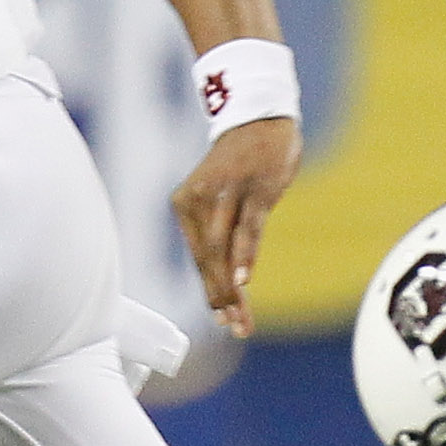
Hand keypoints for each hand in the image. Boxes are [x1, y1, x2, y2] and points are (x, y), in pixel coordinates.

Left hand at [172, 114, 298, 339]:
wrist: (259, 116)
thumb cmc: (241, 164)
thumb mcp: (222, 197)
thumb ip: (220, 233)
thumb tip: (225, 280)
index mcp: (185, 205)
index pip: (199, 259)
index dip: (211, 292)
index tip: (223, 321)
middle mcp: (199, 200)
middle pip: (207, 260)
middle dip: (220, 299)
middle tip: (235, 329)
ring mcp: (227, 194)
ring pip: (223, 250)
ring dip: (230, 289)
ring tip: (239, 319)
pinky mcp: (254, 188)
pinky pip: (247, 228)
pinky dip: (244, 256)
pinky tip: (242, 281)